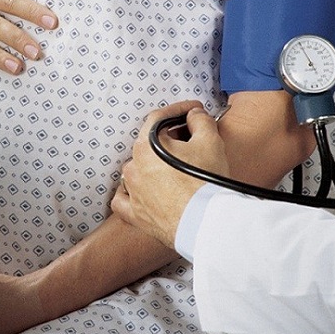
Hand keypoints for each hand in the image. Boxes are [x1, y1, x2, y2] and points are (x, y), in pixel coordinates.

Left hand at [111, 101, 230, 247]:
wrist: (205, 223)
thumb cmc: (206, 183)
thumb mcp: (210, 140)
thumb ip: (200, 120)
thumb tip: (195, 115)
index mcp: (145, 146)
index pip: (159, 118)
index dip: (179, 110)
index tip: (193, 111)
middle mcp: (133, 167)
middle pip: (149, 143)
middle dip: (170, 138)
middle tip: (193, 139)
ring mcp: (131, 191)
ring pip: (137, 169)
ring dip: (153, 165)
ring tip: (176, 167)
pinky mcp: (134, 214)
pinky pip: (124, 200)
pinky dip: (132, 193)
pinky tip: (144, 190)